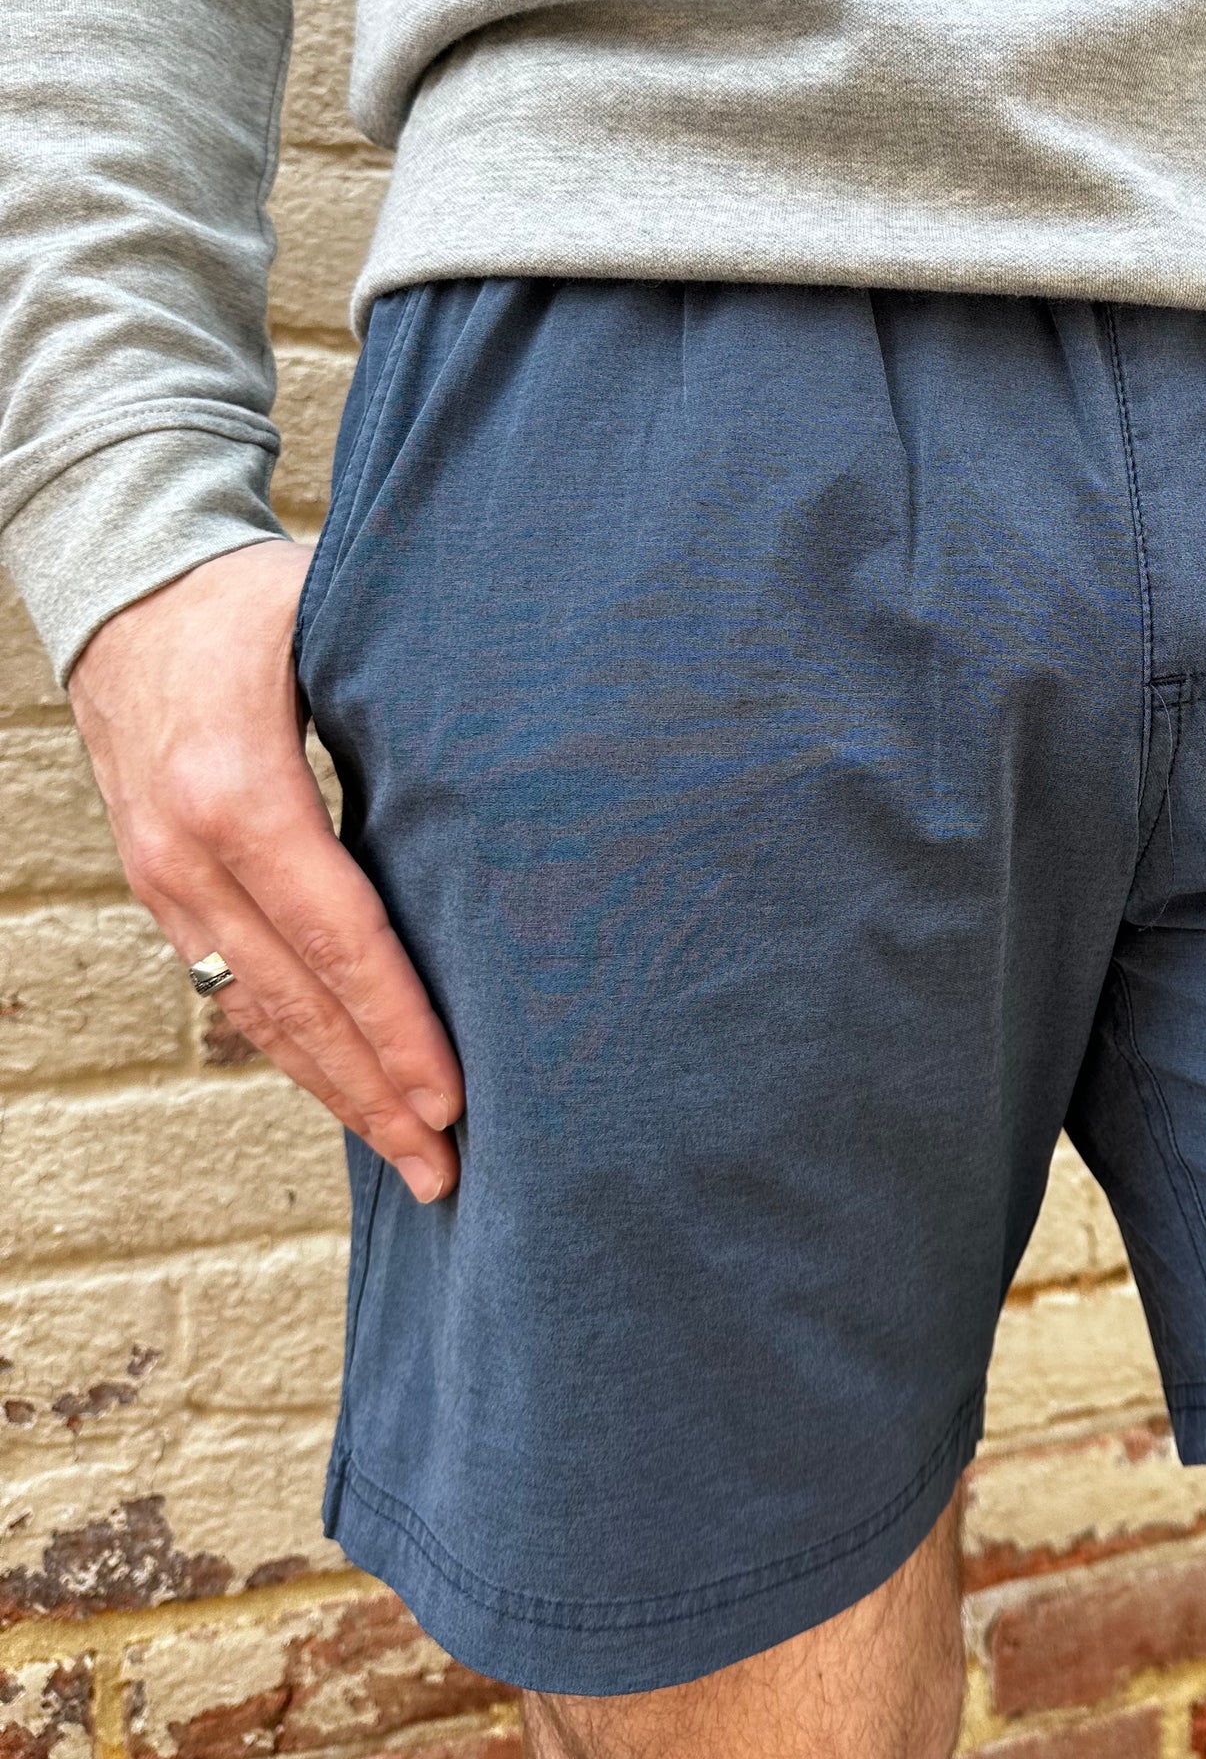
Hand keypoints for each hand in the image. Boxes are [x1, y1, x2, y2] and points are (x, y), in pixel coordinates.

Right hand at [69, 540, 462, 1198]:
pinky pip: (230, 987)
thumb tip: (531, 738)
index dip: (399, 1025)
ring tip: (410, 1159)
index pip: (338, 935)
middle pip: (297, 1003)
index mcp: (239, 793)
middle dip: (376, 1095)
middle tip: (450, 1171)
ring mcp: (163, 881)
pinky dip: (293, 1047)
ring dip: (334, 1091)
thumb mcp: (332, 621)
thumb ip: (411, 688)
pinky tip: (348, 1089)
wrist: (120, 587)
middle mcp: (188, 854)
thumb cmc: (253, 599)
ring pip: (256, 1013)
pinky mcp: (160, 891)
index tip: (456, 1097)